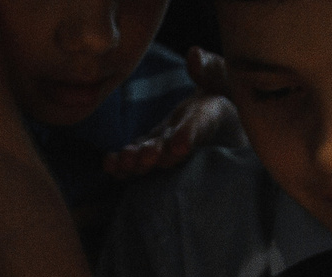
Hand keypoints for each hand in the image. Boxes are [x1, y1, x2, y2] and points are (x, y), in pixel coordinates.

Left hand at [102, 51, 239, 178]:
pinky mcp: (155, 152)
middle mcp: (192, 140)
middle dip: (160, 155)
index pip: (203, 126)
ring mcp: (171, 150)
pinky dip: (124, 165)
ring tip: (125, 160)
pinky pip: (140, 160)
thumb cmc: (222, 89)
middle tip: (147, 157)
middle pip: (176, 152)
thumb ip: (209, 67)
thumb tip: (193, 55)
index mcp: (213, 119)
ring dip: (139, 162)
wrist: (218, 110)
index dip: (190, 135)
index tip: (179, 146)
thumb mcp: (221, 73)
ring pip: (155, 160)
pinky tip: (110, 164)